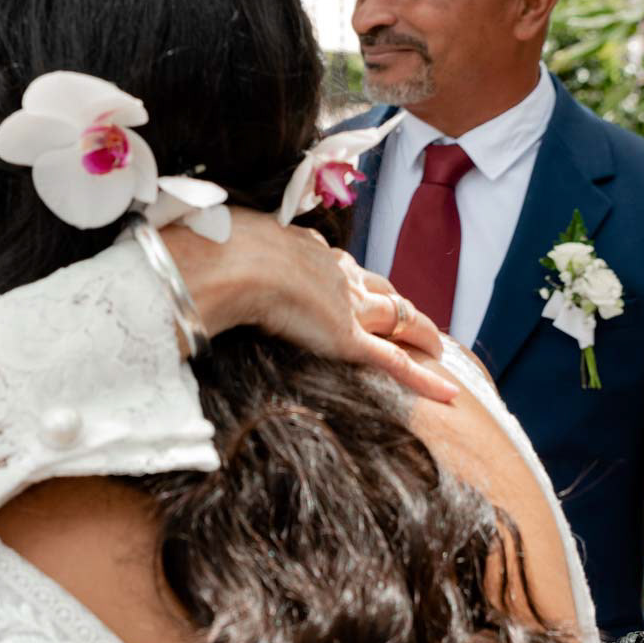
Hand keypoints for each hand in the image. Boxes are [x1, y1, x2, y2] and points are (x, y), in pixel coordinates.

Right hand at [159, 211, 457, 402]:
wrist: (234, 264)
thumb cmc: (221, 251)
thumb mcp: (225, 248)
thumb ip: (225, 258)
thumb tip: (195, 261)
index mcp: (308, 250)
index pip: (341, 266)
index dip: (353, 280)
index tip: (356, 285)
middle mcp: (338, 273)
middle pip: (378, 289)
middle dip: (395, 303)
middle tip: (407, 314)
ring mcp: (349, 306)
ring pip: (398, 319)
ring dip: (421, 332)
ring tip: (436, 344)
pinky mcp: (352, 339)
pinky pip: (396, 362)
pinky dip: (425, 379)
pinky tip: (448, 394)